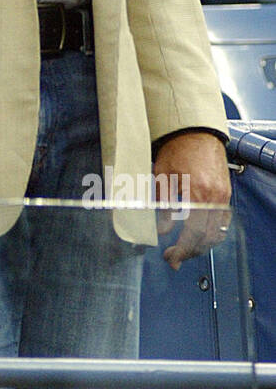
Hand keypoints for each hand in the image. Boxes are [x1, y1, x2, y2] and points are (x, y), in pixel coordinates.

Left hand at [154, 132, 231, 269]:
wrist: (195, 130)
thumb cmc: (176, 149)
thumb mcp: (162, 176)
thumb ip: (162, 205)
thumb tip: (161, 231)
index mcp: (197, 192)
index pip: (193, 233)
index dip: (181, 249)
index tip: (170, 257)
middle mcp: (214, 196)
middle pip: (207, 237)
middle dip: (189, 251)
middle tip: (173, 258)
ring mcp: (223, 195)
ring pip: (217, 232)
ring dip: (201, 244)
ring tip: (184, 249)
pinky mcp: (225, 192)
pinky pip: (222, 220)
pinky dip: (212, 232)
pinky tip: (198, 236)